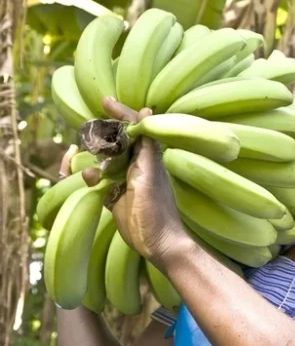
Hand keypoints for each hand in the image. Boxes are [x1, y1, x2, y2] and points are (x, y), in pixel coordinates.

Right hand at [86, 97, 189, 268]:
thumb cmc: (156, 208)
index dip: (121, 114)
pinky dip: (90, 179)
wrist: (157, 243)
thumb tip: (148, 111)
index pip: (134, 128)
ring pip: (102, 161)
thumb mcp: (149, 173)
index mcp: (148, 157)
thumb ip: (147, 144)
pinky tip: (90, 182)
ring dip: (91, 161)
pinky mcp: (114, 197)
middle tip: (87, 140)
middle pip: (114, 143)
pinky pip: (98, 181)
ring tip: (87, 168)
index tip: (105, 101)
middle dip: (99, 139)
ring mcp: (124, 181)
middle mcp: (136, 166)